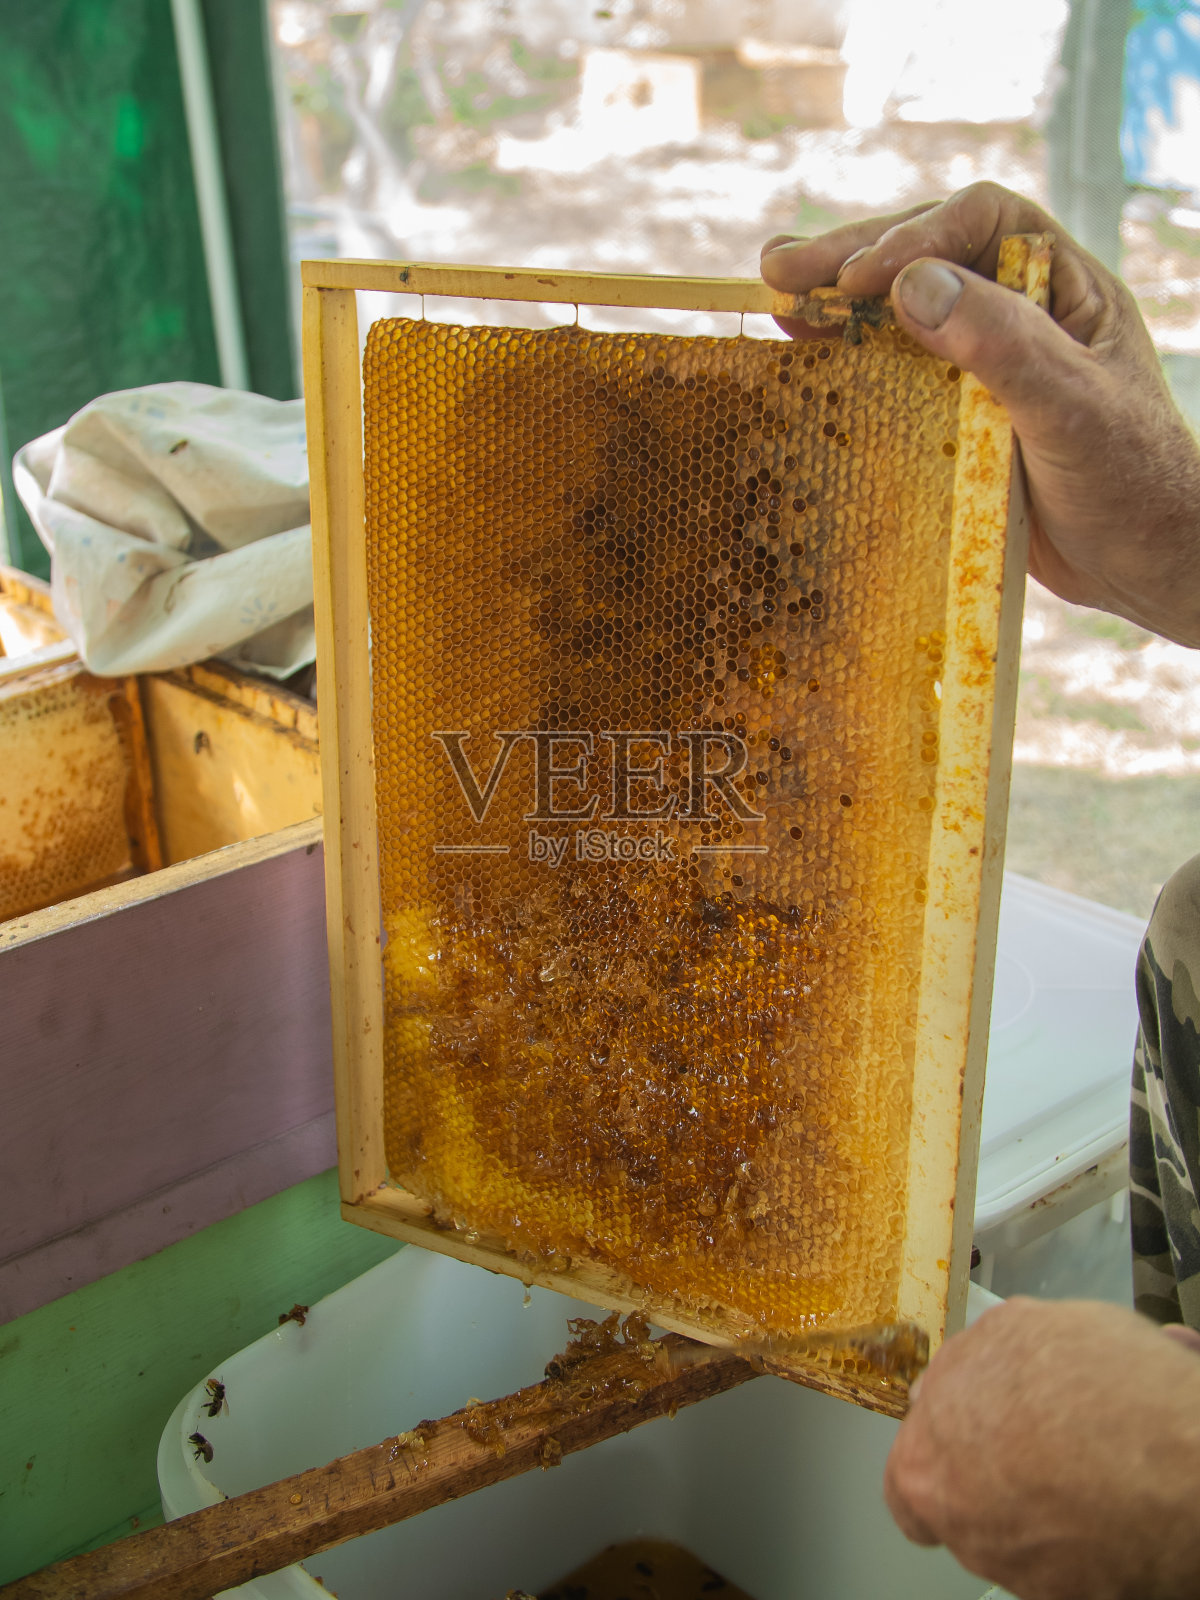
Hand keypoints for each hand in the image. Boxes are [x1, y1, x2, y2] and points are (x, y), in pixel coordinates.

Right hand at [760, 182, 1199, 648]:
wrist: (1144, 564)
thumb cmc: (1132, 481)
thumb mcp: (1072, 406)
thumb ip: (1002, 343)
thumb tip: (910, 287)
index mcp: (1062, 285)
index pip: (981, 223)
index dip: (914, 236)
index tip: (860, 278)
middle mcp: (1021, 310)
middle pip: (927, 256)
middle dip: (852, 258)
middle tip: (781, 268)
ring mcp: (984, 363)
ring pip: (902, 311)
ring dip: (838, 300)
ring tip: (775, 291)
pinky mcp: (957, 416)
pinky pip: (894, 372)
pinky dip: (846, 357)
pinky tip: (802, 351)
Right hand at [883, 1297, 1199, 1598]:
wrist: (1170, 1464)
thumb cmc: (1112, 1531)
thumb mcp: (1040, 1578)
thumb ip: (995, 1536)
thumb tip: (1012, 1521)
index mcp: (925, 1477)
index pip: (908, 1487)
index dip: (951, 1497)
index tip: (979, 1499)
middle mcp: (938, 1399)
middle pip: (944, 1413)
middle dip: (982, 1432)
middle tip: (1040, 1461)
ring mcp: (982, 1347)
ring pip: (987, 1367)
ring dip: (1019, 1387)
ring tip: (1079, 1421)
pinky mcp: (1029, 1311)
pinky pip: (1035, 1336)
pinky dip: (1063, 1355)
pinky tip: (1103, 1387)